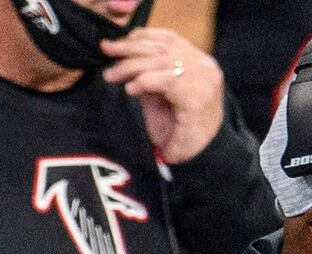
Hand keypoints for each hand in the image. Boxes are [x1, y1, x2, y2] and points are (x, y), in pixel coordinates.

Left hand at [101, 28, 225, 162]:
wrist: (199, 159)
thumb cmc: (179, 131)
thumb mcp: (162, 94)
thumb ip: (151, 74)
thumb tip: (124, 56)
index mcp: (200, 63)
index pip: (169, 38)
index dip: (141, 37)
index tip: (117, 43)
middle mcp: (205, 68)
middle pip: (162, 47)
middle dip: (129, 48)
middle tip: (106, 51)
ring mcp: (204, 81)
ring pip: (160, 60)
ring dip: (131, 66)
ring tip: (112, 75)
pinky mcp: (197, 97)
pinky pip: (164, 80)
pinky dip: (143, 81)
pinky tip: (130, 89)